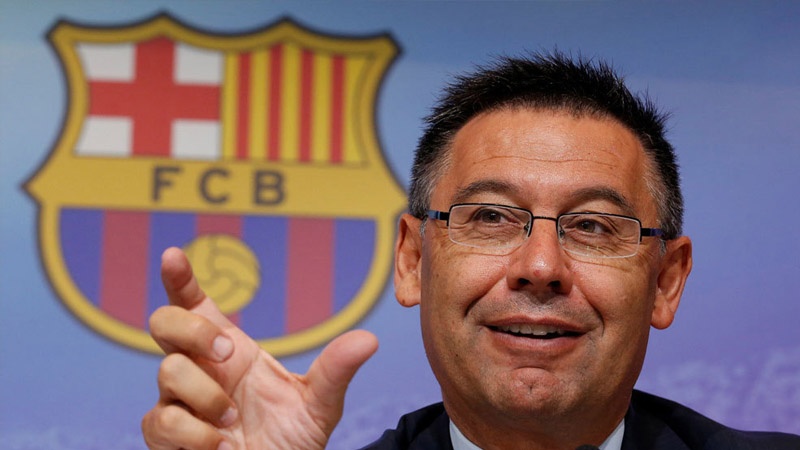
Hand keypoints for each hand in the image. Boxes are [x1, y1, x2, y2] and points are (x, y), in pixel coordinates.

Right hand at [141, 247, 378, 449]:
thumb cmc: (291, 439)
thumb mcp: (319, 404)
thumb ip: (336, 370)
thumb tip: (369, 339)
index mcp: (228, 349)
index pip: (193, 305)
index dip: (179, 279)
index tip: (173, 255)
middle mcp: (198, 368)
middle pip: (165, 322)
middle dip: (195, 330)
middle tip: (230, 353)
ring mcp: (178, 400)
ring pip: (169, 371)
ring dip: (209, 396)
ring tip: (235, 421)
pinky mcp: (166, 436)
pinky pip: (162, 420)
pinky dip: (197, 434)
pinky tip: (222, 447)